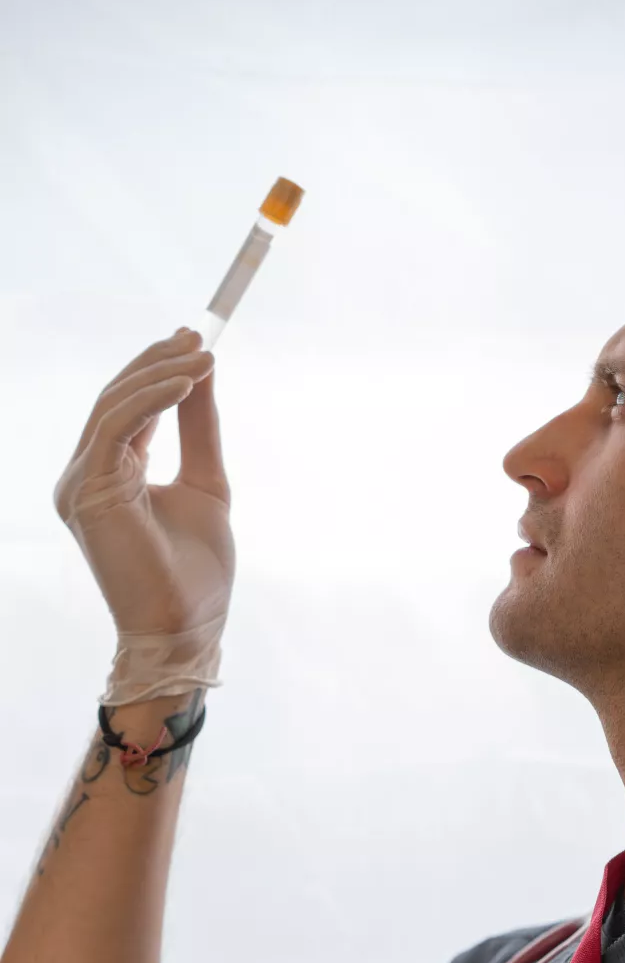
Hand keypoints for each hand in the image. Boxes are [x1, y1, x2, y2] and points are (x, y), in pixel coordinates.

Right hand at [54, 329, 235, 637]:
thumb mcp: (206, 483)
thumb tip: (203, 374)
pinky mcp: (88, 492)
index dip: (157, 371)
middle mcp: (86, 477)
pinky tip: (187, 383)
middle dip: (157, 362)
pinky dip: (152, 400)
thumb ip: (199, 430)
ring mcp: (81, 485)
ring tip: (202, 356)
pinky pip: (116, 428)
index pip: (126, 409)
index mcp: (110, 477)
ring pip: (114, 408)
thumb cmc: (195, 570)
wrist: (187, 626)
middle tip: (197, 336)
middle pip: (116, 401)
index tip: (194, 342)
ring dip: (160, 375)